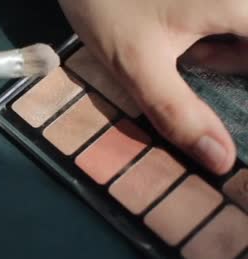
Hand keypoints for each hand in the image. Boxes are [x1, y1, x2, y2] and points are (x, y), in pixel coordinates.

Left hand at [58, 0, 246, 173]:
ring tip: (177, 44)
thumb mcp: (137, 65)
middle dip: (228, 60)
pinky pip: (227, 20)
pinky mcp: (211, 0)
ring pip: (240, 31)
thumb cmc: (106, 3)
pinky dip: (209, 35)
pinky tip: (175, 27)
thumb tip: (221, 161)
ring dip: (219, 49)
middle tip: (188, 59)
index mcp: (241, 5)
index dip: (236, 74)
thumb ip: (179, 113)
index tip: (195, 74)